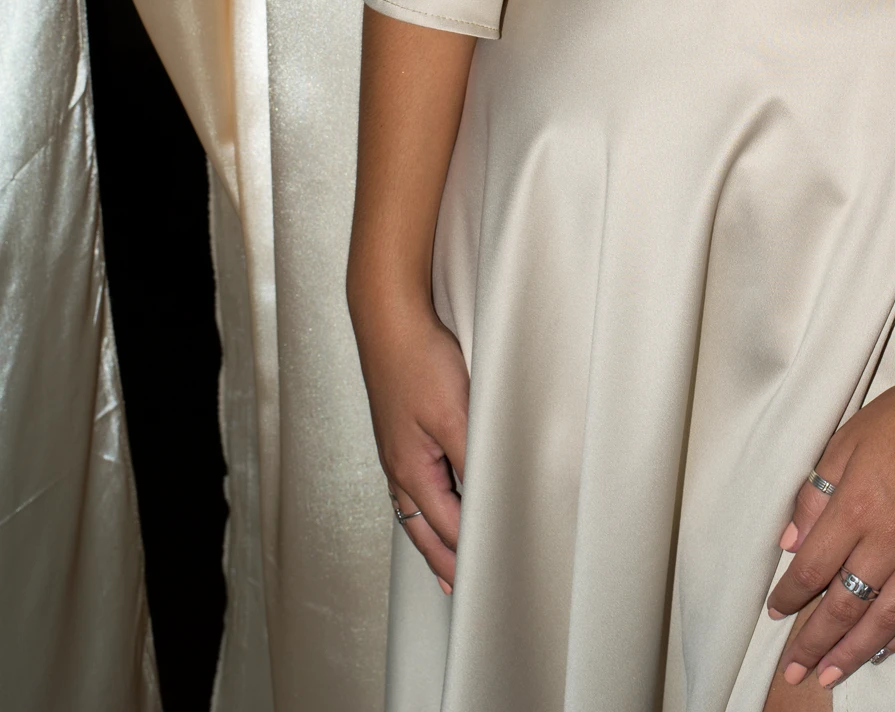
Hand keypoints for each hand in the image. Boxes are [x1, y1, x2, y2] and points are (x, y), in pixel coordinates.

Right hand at [351, 287, 468, 593]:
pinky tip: (436, 500)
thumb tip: (489, 501)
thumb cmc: (416, 361)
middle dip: (444, 560)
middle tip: (461, 589)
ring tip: (448, 558)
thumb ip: (472, 462)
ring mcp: (398, 450)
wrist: (390, 320)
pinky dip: (429, 504)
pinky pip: (415, 482)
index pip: (447, 529)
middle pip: (424, 529)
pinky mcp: (401, 431)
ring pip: (417, 508)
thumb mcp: (457, 415)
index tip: (491, 571)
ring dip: (436, 535)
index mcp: (410, 472)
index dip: (471, 552)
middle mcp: (400, 468)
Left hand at [765, 364, 894, 688]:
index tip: (774, 613)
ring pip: (886, 620)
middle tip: (793, 672)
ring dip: (855, 652)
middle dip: (813, 644)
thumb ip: (816, 494)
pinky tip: (888, 647)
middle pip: (844, 606)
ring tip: (832, 674)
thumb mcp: (847, 439)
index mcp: (857, 506)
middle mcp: (891, 538)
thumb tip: (792, 544)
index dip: (789, 597)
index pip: (812, 569)